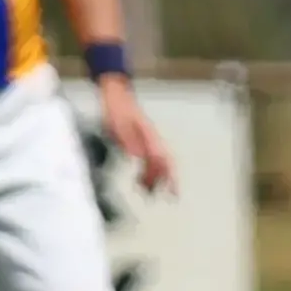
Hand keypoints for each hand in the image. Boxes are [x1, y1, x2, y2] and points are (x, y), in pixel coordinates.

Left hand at [96, 77, 175, 195]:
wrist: (116, 94)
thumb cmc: (116, 108)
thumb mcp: (117, 124)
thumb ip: (127, 141)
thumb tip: (137, 158)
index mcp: (149, 136)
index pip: (164, 159)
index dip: (170, 176)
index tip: (174, 191)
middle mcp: (152, 139)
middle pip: (166, 162)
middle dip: (170, 180)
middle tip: (171, 196)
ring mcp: (148, 139)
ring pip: (158, 162)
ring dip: (155, 178)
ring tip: (147, 192)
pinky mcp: (141, 141)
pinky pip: (149, 159)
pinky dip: (147, 172)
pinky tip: (139, 179)